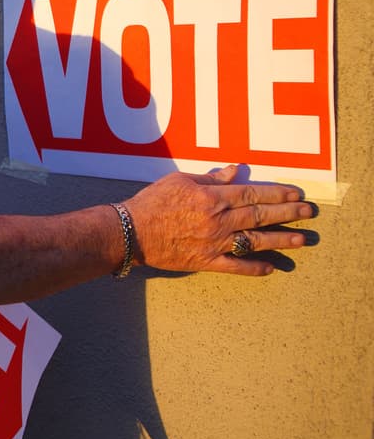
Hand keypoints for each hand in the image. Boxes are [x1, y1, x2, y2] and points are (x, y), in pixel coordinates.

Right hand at [124, 165, 314, 275]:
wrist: (129, 231)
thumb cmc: (151, 203)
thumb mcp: (179, 181)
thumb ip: (210, 178)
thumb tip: (234, 171)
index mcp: (211, 197)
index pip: (252, 193)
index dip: (277, 194)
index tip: (296, 194)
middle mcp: (217, 220)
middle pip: (260, 215)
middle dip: (288, 213)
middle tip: (309, 213)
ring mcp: (213, 242)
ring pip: (254, 240)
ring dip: (280, 240)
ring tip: (301, 240)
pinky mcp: (205, 261)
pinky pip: (235, 266)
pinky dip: (254, 267)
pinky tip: (271, 267)